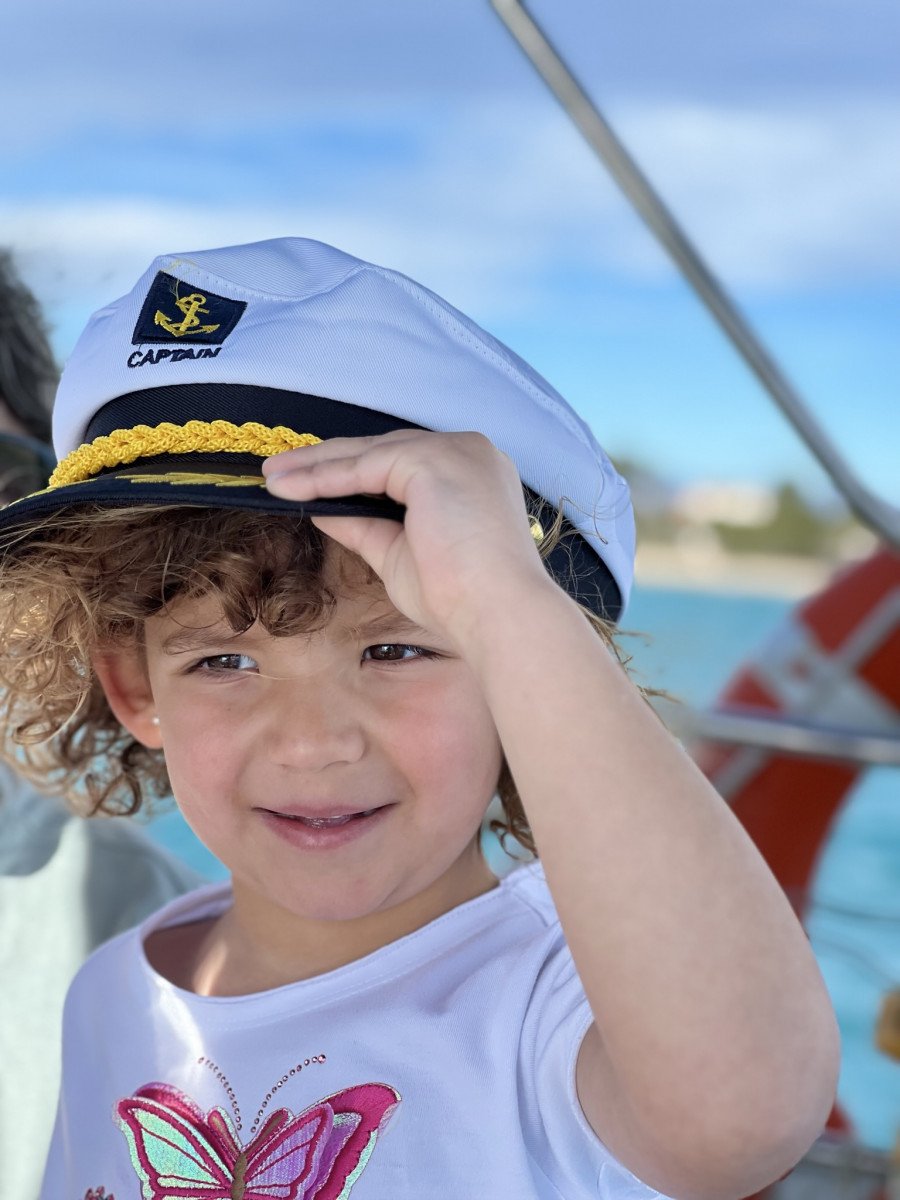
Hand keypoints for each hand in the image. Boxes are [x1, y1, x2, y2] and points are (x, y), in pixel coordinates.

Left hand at [262, 430, 550, 645]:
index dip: (348, 471)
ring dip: (315, 466)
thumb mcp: (398, 553)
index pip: (398, 463)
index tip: (304, 482)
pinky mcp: (434, 459)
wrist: (495, 613)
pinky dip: (328, 476)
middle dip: (323, 462)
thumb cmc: (460, 597)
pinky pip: (367, 465)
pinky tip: (294, 487)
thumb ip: (364, 525)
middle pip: (380, 450)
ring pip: (369, 453)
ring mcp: (454, 450)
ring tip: (272, 479)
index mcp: (468, 473)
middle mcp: (467, 451)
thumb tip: (322, 507)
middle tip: (275, 473)